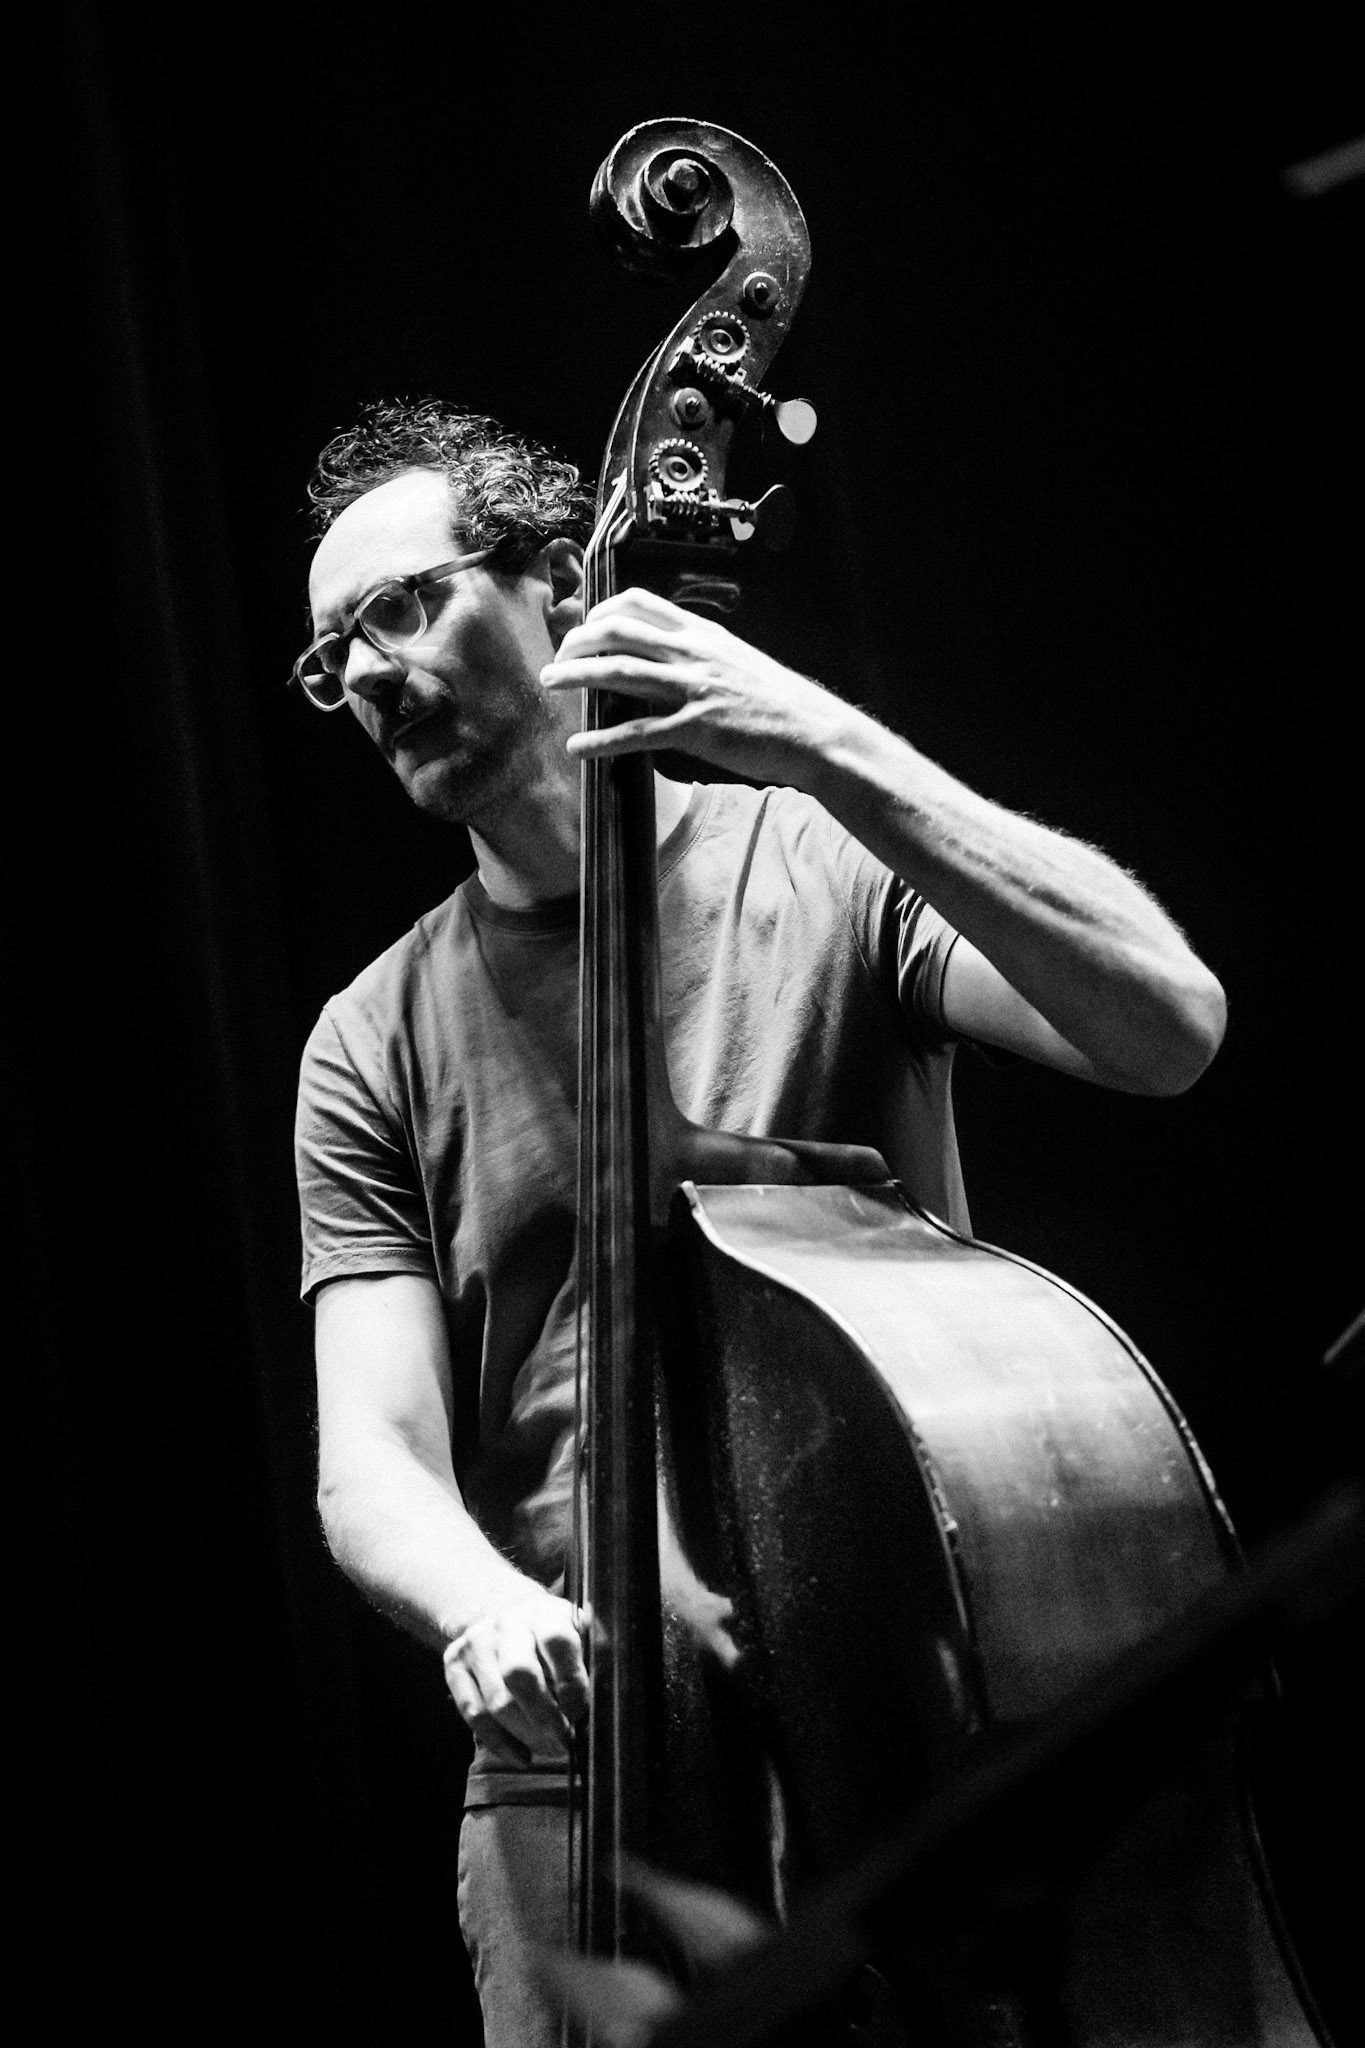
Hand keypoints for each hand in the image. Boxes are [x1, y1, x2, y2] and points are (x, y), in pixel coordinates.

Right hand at [442, 1590, 588, 1766]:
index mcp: (544, 1613)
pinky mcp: (453, 1664)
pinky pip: (473, 1714)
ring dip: (526, 1735)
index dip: (571, 1682)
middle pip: (519, 1674)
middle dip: (544, 1716)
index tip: (580, 1713)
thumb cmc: (551, 1635)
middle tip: (564, 1740)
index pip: (557, 1642)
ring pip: (496, 1702)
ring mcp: (476, 1643)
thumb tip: (610, 1695)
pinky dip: (500, 1743)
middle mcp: (507, 1623)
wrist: (502, 1612)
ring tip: (549, 1748)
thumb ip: (592, 1657)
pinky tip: (522, 1755)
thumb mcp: (577, 1633)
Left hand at [542, 587, 854, 787]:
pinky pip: (637, 732)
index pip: (639, 602)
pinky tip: (577, 746)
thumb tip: (664, 656)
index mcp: (702, 633)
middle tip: (557, 657)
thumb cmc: (777, 701)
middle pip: (618, 630)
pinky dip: (601, 739)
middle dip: (577, 640)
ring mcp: (693, 689)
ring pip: (619, 672)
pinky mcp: (696, 729)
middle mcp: (693, 653)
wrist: (813, 731)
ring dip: (576, 675)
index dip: (600, 610)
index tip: (583, 625)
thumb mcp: (737, 659)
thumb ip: (699, 653)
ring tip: (549, 683)